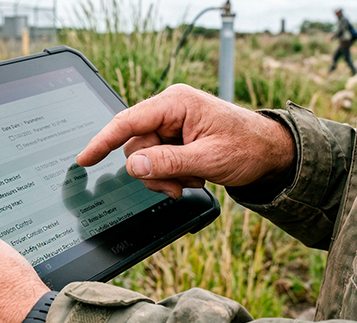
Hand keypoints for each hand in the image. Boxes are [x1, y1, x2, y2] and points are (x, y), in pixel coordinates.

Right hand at [76, 84, 294, 198]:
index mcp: (176, 103)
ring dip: (165, 176)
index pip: (128, 121)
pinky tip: (193, 176)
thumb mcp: (208, 159)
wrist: (272, 153)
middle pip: (135, 146)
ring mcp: (172, 124)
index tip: (84, 160)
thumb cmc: (248, 148)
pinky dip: (172, 175)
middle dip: (153, 171)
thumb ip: (168, 162)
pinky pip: (158, 161)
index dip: (102, 141)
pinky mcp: (176, 138)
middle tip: (178, 185)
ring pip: (145, 158)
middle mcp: (170, 109)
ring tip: (193, 180)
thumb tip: (134, 165)